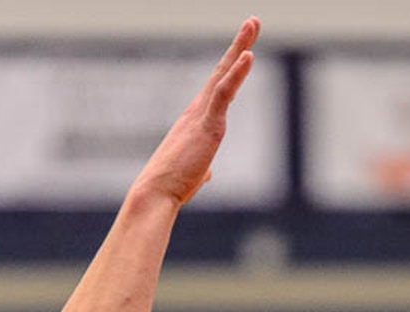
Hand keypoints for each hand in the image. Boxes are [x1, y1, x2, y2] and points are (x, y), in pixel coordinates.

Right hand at [132, 17, 259, 206]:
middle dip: (239, 44)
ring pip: (225, 75)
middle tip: (253, 21)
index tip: (246, 48)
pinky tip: (249, 56)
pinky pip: (224, 93)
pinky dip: (236, 74)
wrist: (156, 193)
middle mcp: (198, 110)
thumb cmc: (172, 185)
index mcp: (197, 120)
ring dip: (240, 47)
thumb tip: (205, 173)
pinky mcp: (207, 125)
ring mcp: (202, 115)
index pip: (219, 87)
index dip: (233, 66)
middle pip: (223, 71)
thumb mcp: (193, 173)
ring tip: (253, 23)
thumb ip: (202, 167)